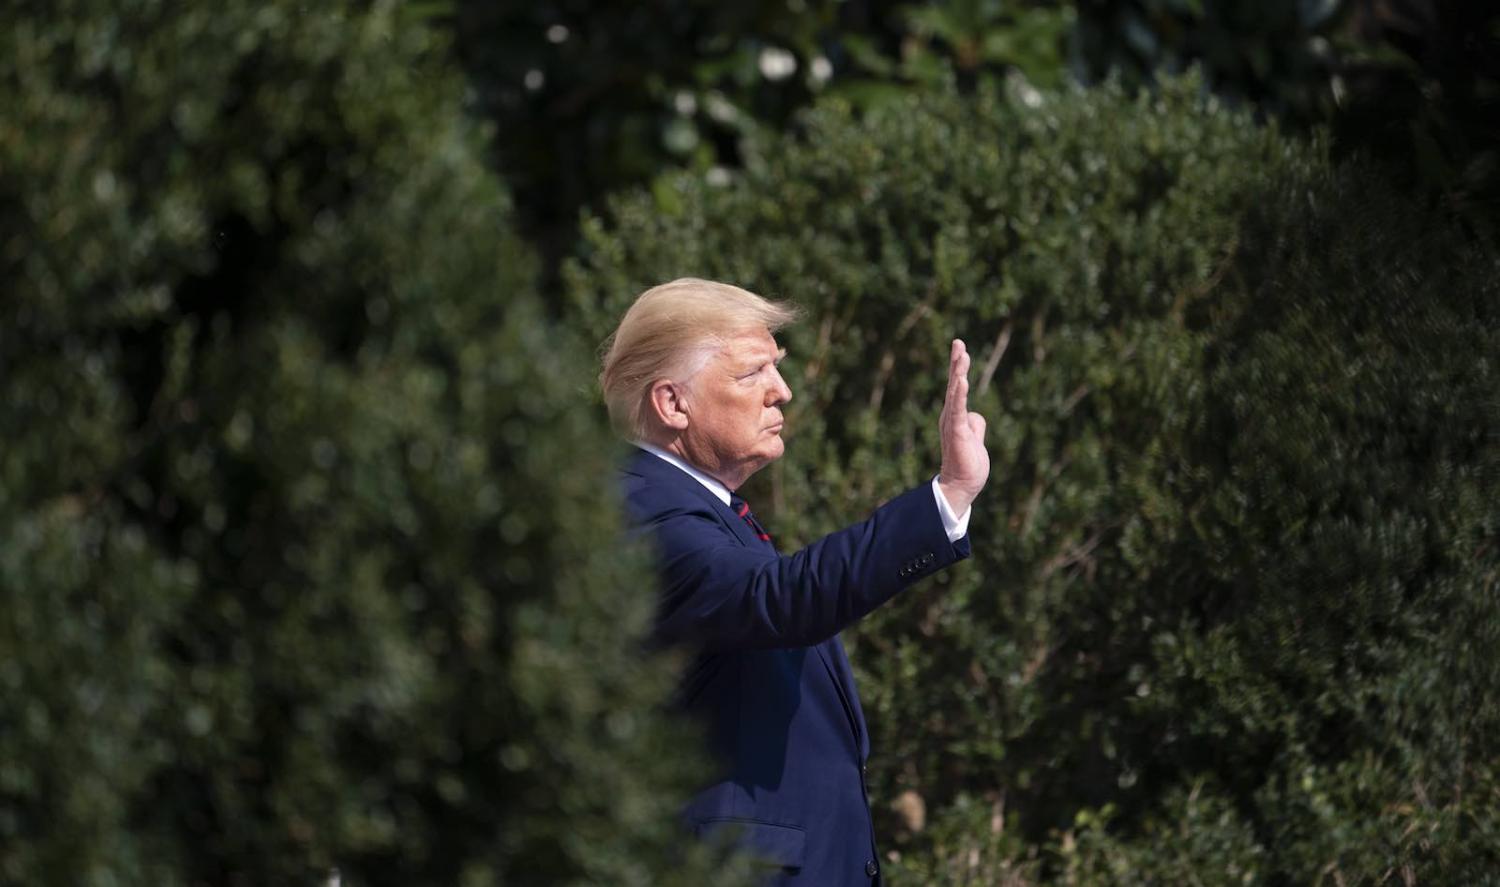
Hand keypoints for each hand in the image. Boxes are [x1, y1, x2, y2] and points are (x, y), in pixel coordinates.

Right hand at [937, 339, 988, 515]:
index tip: (960, 347)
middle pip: (954, 384)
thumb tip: (975, 414)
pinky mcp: (956, 432)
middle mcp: (950, 417)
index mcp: (955, 417)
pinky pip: (958, 409)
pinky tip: (963, 380)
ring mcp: (952, 423)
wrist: (961, 486)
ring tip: (962, 355)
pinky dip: (960, 394)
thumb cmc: (967, 465)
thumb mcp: (975, 438)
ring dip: (959, 373)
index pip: (957, 388)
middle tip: (959, 342)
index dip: (958, 367)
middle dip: (957, 362)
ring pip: (956, 393)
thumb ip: (975, 424)